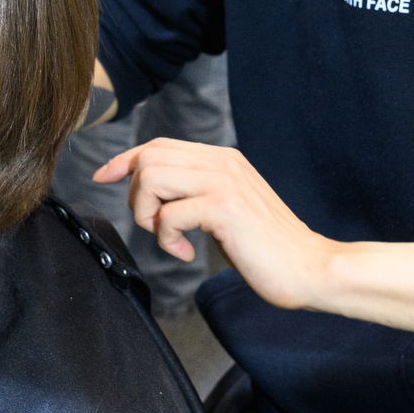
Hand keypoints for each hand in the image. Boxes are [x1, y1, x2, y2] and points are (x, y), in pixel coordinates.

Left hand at [94, 138, 334, 309]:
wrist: (309, 268)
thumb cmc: (267, 248)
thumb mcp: (227, 209)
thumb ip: (198, 194)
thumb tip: (156, 196)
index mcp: (223, 159)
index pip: (158, 145)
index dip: (124, 159)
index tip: (103, 175)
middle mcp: (223, 162)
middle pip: (148, 156)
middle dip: (136, 195)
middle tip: (155, 226)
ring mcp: (224, 182)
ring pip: (151, 178)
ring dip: (147, 214)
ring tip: (170, 240)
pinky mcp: (224, 208)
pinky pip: (168, 215)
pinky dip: (166, 239)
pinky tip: (186, 255)